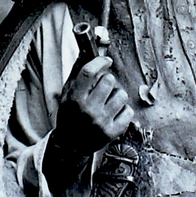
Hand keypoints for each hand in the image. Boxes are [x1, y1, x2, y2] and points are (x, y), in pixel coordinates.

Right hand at [45, 56, 133, 188]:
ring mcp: (101, 122)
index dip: (100, 62)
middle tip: (102, 89)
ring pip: (121, 95)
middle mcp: (88, 110)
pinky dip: (123, 111)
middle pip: (109, 81)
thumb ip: (77, 73)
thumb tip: (87, 51)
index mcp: (74, 99)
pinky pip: (128, 111)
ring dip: (116, 96)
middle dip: (107, 81)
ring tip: (107, 103)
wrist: (71, 145)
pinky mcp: (112, 132)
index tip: (106, 61)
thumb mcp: (67, 94)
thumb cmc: (70, 115)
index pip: (89, 72)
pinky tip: (113, 114)